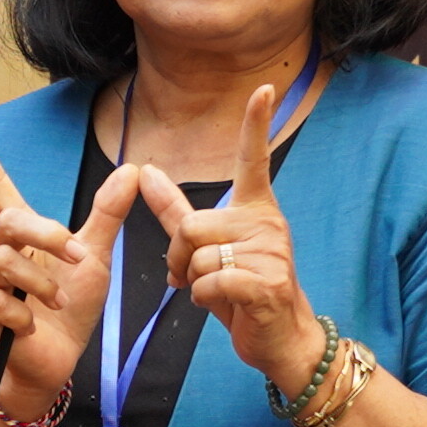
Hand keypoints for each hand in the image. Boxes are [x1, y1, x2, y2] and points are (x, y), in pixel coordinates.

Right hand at [0, 116, 141, 424]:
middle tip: (77, 256)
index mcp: (22, 236)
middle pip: (9, 221)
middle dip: (46, 236)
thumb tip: (132, 167)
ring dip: (44, 284)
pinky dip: (26, 316)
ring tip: (58, 304)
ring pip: (6, 264)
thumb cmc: (72, 311)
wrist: (58, 363)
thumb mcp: (95, 257)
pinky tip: (33, 328)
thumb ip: (107, 215)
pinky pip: (0, 304)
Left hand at [153, 88, 323, 392]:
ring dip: (193, 282)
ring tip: (215, 292)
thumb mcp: (206, 247)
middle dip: (179, 257)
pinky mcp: (268, 283)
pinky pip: (211, 282)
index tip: (265, 88)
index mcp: (256, 209)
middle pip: (191, 225)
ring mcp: (272, 252)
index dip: (256, 124)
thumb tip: (145, 171)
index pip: (253, 159)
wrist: (281, 338)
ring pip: (199, 257)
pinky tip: (225, 305)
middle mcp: (268, 222)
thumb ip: (175, 210)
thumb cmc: (242, 292)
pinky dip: (204, 299)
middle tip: (193, 276)